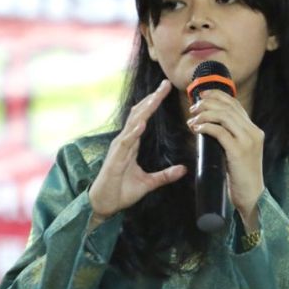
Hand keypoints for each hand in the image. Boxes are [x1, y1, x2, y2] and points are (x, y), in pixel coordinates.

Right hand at [88, 79, 187, 219]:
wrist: (105, 205)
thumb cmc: (122, 191)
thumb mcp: (149, 183)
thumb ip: (165, 175)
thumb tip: (184, 169)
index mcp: (132, 144)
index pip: (144, 117)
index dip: (154, 103)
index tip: (165, 89)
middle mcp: (125, 141)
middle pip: (139, 114)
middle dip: (152, 99)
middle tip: (165, 84)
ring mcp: (119, 148)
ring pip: (133, 124)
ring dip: (145, 110)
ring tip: (156, 97)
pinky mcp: (115, 159)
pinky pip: (126, 143)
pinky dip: (133, 132)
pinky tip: (141, 123)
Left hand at [187, 90, 263, 229]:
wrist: (252, 197)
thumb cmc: (241, 177)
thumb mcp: (238, 152)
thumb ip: (230, 137)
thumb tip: (208, 125)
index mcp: (254, 130)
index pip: (235, 104)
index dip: (217, 96)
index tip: (202, 95)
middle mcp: (253, 132)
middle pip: (228, 107)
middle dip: (207, 103)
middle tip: (193, 108)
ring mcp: (247, 141)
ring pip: (223, 116)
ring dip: (204, 114)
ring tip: (192, 120)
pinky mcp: (239, 151)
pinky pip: (219, 132)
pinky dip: (205, 127)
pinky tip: (196, 129)